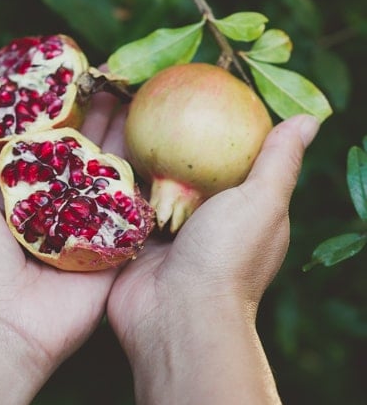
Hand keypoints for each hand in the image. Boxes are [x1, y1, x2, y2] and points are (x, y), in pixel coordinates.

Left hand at [0, 90, 122, 377]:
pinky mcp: (112, 251)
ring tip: (145, 106)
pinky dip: (147, 187)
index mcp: (20, 195)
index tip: (76, 78)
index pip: (45, 144)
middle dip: (100, 121)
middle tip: (117, 83)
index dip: (61, 113)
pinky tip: (164, 153)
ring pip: (111, 179)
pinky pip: (132, 215)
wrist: (2, 327)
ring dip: (127, 144)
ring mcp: (87, 230)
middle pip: (83, 156)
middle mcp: (56, 209)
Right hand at [107, 114, 319, 360]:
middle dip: (171, 135)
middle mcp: (204, 219)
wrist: (175, 316)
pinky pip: (121, 202)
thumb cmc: (226, 257)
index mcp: (242, 209)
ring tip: (117, 111)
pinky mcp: (131, 239)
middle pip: (187, 166)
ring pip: (149, 181)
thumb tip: (309, 119)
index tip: (205, 89)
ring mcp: (166, 231)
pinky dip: (113, 181)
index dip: (223, 126)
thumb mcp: (263, 202)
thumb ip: (280, 160)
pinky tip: (96, 148)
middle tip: (148, 93)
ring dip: (136, 154)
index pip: (235, 157)